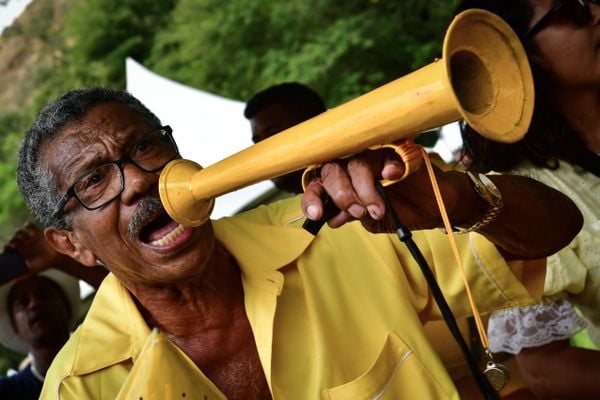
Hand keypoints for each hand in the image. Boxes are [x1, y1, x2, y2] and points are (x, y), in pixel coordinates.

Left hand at [4, 222, 63, 272]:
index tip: (10, 248)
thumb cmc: (44, 265)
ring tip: (22, 237)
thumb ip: (24, 275)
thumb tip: (15, 281)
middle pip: (13, 238)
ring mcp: (30, 238)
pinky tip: (27, 227)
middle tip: (15, 243)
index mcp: (20, 251)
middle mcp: (24, 244)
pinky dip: (28, 225)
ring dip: (18, 233)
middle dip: (13, 239)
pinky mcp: (38, 233)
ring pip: (19, 231)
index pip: (9, 246)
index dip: (7, 246)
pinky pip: (30, 226)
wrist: (56, 259)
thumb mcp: (33, 270)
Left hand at [300, 148, 460, 231]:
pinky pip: (388, 155)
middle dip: (342, 195)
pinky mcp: (399, 154)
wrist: (434, 210)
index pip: (319, 184)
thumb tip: (332, 219)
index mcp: (344, 182)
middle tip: (358, 212)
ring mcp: (376, 158)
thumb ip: (351, 216)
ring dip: (364, 189)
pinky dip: (388, 167)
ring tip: (377, 209)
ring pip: (357, 164)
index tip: (316, 215)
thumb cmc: (401, 210)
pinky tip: (391, 176)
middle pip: (334, 170)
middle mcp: (355, 167)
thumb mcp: (372, 221)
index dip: (312, 198)